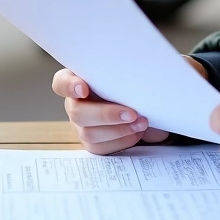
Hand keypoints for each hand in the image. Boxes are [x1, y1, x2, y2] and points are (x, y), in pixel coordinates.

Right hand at [52, 56, 208, 153]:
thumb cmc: (139, 80)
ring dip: (118, 130)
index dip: (69, 86)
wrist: (147, 101)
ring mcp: (83, 125)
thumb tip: (158, 82)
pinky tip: (137, 133)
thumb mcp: (143, 70)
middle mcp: (77, 103)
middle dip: (106, 115)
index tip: (84, 88)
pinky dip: (121, 141)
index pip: (62, 82)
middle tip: (132, 113)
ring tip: (142, 124)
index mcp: (80, 79)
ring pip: (89, 133)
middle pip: (77, 112)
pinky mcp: (94, 142)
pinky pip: (101, 148)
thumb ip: (145, 70)